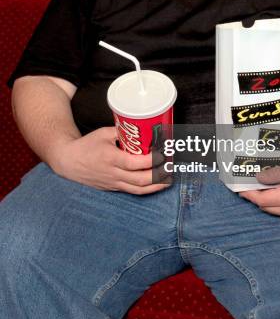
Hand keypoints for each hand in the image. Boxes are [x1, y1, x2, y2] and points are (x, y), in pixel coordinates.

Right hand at [51, 126, 170, 193]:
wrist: (68, 161)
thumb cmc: (86, 145)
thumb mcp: (103, 133)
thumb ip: (122, 132)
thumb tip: (140, 127)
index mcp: (111, 158)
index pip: (136, 163)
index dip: (152, 161)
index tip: (163, 154)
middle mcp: (113, 173)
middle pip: (140, 180)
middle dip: (158, 174)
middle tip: (170, 166)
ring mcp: (113, 183)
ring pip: (137, 189)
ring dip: (155, 186)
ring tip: (168, 180)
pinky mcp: (112, 187)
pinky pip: (131, 191)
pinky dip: (145, 189)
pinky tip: (155, 185)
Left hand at [240, 161, 279, 220]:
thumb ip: (275, 174)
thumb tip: (258, 178)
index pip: (259, 199)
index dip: (247, 194)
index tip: (239, 188)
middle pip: (264, 206)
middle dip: (255, 197)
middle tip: (250, 185)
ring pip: (273, 211)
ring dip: (266, 202)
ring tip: (264, 188)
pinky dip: (277, 205)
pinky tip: (279, 194)